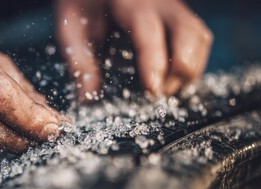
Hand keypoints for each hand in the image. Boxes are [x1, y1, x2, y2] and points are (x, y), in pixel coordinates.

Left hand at [56, 0, 213, 100]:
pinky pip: (199, 39)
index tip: (152, 89)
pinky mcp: (178, 17)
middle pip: (189, 33)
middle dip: (180, 69)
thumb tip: (88, 97)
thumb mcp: (70, 27)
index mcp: (130, 3)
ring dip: (190, 68)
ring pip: (200, 37)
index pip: (150, 32)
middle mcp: (159, 3)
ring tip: (164, 88)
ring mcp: (173, 8)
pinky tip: (172, 78)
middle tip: (157, 93)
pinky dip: (192, 62)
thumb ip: (79, 60)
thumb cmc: (81, 3)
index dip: (154, 62)